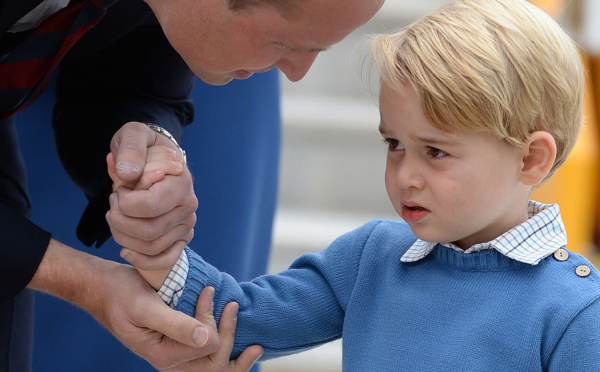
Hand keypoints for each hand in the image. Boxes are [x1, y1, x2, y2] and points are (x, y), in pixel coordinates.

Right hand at [29, 240, 219, 369]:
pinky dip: (222, 342)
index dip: (214, 320)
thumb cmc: (121, 294)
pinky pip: (205, 352)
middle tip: (232, 305)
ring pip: (213, 363)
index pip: (208, 346)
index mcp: (163, 355)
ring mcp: (174, 354)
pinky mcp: (176, 343)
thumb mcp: (146, 306)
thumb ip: (175, 324)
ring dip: (231, 346)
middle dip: (229, 336)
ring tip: (245, 332)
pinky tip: (233, 330)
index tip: (207, 292)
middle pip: (215, 363)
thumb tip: (205, 338)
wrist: (105, 288)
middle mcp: (170, 360)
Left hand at [107, 122, 197, 268]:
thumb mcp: (134, 135)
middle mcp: (188, 206)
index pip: (149, 206)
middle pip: (148, 231)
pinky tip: (125, 250)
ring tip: (116, 217)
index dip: (124, 202)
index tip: (118, 188)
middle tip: (113, 203)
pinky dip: (142, 261)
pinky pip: (164, 260)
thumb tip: (127, 175)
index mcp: (181, 182)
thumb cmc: (142, 148)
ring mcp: (186, 224)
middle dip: (119, 220)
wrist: (153, 158)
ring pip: (150, 247)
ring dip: (122, 236)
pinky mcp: (180, 238)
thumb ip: (131, 149)